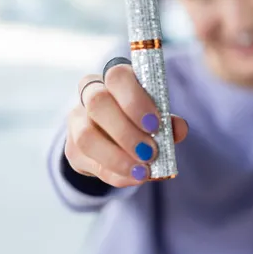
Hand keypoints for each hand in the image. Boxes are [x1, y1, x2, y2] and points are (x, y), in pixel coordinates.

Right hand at [64, 59, 188, 187]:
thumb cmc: (141, 120)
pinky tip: (134, 176)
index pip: (117, 76)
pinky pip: (89, 163)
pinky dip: (116, 174)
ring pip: (86, 137)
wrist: (116, 140)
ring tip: (143, 170)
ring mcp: (77, 122)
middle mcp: (90, 94)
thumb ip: (169, 122)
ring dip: (117, 157)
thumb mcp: (158, 118)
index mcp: (114, 79)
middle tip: (150, 152)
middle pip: (98, 103)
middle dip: (126, 131)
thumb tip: (179, 129)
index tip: (155, 124)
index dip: (135, 100)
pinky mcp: (73, 149)